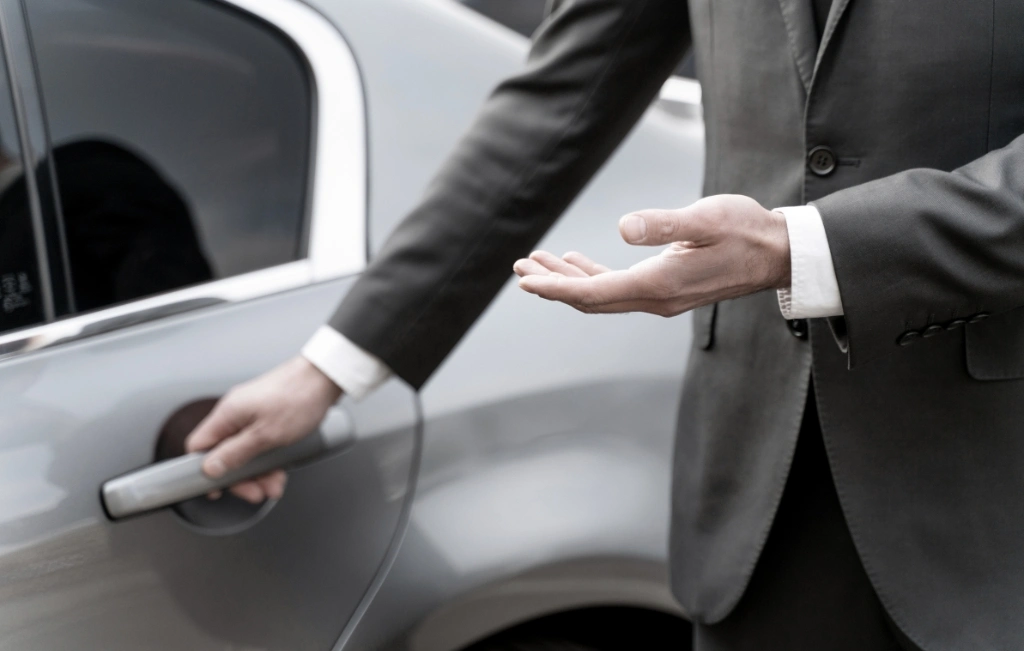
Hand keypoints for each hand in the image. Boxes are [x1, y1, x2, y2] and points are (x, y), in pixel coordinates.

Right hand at [184, 356, 342, 502]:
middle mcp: (235, 413)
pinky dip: (270, 460)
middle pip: (224, 453)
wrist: (325, 377)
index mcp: (227, 414)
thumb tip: (209, 468)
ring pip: (246, 452)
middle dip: (241, 477)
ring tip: (275, 484)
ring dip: (259, 472)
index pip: (199, 446)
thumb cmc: (299, 398)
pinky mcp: (267, 416)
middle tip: (257, 491)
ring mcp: (252, 414)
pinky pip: (260, 444)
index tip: (217, 489)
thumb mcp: (266, 435)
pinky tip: (280, 470)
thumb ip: (235, 453)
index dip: (204, 470)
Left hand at [513, 195, 790, 315]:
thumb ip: (664, 224)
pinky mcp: (666, 287)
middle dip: (552, 285)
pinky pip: (618, 288)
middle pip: (590, 298)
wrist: (779, 253)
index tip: (525, 281)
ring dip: (568, 280)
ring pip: (601, 294)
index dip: (555, 288)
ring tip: (538, 262)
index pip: (593, 293)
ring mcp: (660, 296)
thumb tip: (624, 227)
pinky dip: (592, 276)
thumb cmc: (747, 231)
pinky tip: (576, 261)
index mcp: (657, 285)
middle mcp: (654, 298)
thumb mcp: (706, 219)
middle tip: (520, 268)